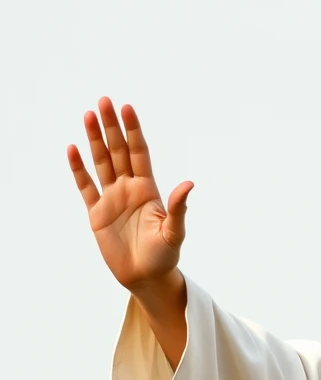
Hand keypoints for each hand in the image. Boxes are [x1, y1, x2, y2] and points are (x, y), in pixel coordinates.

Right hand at [67, 97, 192, 294]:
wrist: (146, 278)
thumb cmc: (164, 257)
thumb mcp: (174, 233)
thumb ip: (178, 209)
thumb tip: (188, 185)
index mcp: (148, 190)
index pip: (140, 153)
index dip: (134, 131)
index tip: (127, 109)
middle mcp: (129, 189)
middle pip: (119, 151)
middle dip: (111, 127)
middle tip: (104, 101)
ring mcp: (111, 199)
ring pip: (101, 162)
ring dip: (94, 140)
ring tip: (88, 114)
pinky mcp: (96, 213)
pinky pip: (85, 186)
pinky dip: (78, 169)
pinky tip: (73, 149)